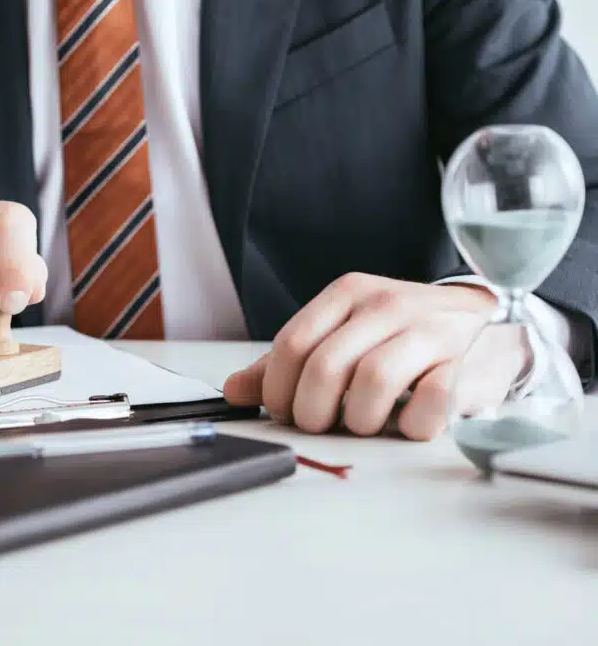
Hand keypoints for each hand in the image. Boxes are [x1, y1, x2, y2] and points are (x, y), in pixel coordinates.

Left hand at [222, 273, 530, 440]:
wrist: (486, 326)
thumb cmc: (401, 336)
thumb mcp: (342, 335)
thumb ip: (288, 363)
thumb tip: (233, 391)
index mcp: (347, 294)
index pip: (291, 345)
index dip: (277, 390)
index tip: (283, 412)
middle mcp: (386, 304)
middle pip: (325, 368)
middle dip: (312, 413)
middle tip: (320, 425)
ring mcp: (428, 330)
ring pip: (373, 382)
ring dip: (359, 421)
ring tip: (362, 424)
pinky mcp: (464, 363)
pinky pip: (429, 404)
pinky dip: (410, 425)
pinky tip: (405, 422)